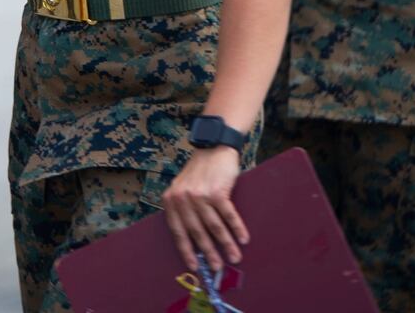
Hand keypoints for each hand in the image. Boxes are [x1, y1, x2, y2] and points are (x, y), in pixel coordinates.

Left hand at [163, 146, 246, 273]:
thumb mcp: (182, 187)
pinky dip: (237, 229)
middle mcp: (183, 199)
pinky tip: (243, 239)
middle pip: (197, 232)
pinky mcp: (217, 191)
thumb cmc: (199, 171)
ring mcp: (200, 195)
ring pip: (214, 227)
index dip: (186, 250)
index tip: (193, 266)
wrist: (213, 146)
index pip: (177, 231)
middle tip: (216, 268)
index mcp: (171, 200)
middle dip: (208, 253)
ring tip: (234, 258)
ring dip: (226, 245)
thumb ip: (183, 209)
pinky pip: (228, 215)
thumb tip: (194, 241)